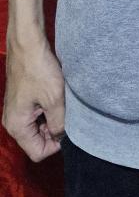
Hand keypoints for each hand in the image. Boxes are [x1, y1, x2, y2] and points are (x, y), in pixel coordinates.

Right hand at [3, 31, 65, 160]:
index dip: (56, 144)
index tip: (68, 127)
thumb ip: (59, 124)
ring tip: (60, 101)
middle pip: (37, 141)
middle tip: (65, 112)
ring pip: (38, 127)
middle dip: (54, 130)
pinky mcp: (21, 100)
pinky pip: (36, 115)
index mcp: (16, 126)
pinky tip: (54, 95)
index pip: (38, 153)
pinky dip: (47, 109)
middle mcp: (12, 122)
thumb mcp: (54, 99)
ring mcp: (15, 111)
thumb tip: (64, 138)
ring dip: (52, 118)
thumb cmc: (38, 69)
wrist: (27, 43)